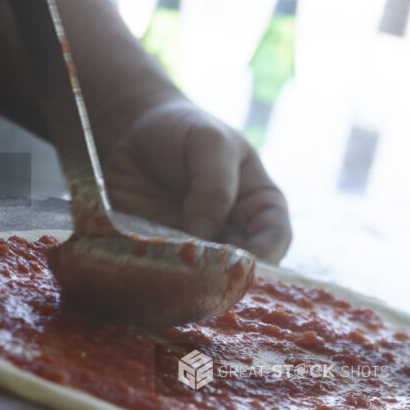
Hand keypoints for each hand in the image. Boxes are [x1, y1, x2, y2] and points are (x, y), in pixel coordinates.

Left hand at [102, 99, 291, 262]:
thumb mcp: (208, 142)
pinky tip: (159, 271)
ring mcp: (201, 246)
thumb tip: (204, 236)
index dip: (265, 254)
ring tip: (181, 274)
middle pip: (244, 265)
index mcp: (260, 203)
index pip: (275, 237)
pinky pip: (173, 273)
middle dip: (229, 274)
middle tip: (209, 275)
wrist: (133, 129)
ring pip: (210, 277)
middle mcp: (235, 231)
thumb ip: (215, 186)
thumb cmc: (184, 130)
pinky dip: (169, 276)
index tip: (243, 264)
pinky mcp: (169, 253)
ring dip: (197, 280)